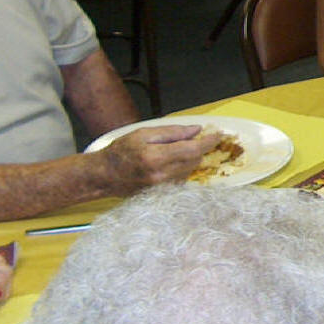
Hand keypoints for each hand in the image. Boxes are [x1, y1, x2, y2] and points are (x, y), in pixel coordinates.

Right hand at [98, 124, 218, 193]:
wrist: (104, 176)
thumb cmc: (121, 151)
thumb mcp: (143, 134)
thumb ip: (172, 132)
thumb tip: (196, 130)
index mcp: (156, 157)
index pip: (192, 150)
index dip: (209, 141)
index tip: (218, 134)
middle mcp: (162, 175)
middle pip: (195, 160)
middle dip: (198, 147)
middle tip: (193, 137)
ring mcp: (163, 187)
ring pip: (191, 169)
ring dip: (190, 158)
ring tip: (174, 150)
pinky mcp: (163, 193)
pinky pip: (182, 178)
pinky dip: (183, 167)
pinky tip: (170, 161)